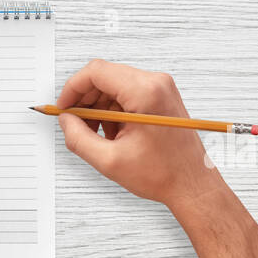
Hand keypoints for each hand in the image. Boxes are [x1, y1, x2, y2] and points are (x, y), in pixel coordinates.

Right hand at [57, 60, 225, 216]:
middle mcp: (156, 83)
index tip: (64, 107)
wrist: (193, 185)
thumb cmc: (164, 175)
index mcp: (145, 92)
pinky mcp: (162, 96)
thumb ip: (78, 138)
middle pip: (105, 77)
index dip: (73, 89)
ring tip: (100, 135)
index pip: (96, 72)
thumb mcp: (109, 160)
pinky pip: (128, 93)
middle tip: (76, 124)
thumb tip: (65, 121)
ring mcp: (161, 88)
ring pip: (114, 85)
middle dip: (85, 100)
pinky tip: (115, 134)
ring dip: (100, 108)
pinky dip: (114, 110)